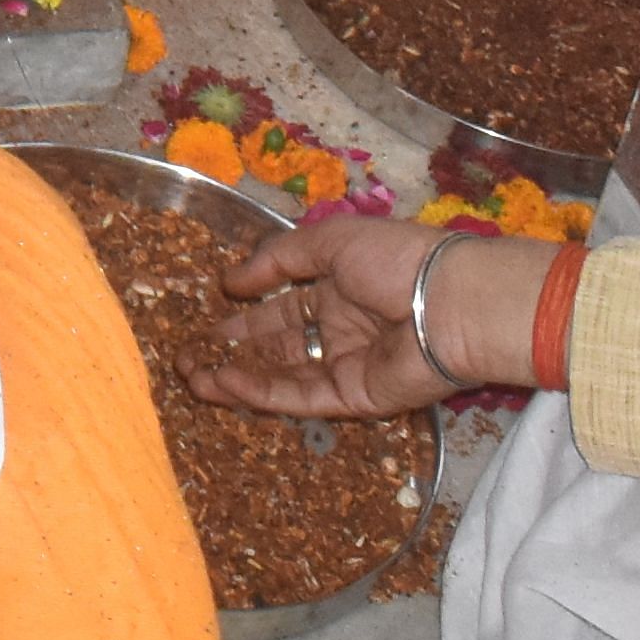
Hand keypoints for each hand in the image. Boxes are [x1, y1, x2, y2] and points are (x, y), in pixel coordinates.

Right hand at [195, 220, 537, 420]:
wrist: (451, 305)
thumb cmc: (396, 260)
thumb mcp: (330, 242)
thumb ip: (278, 260)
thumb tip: (231, 281)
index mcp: (339, 288)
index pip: (284, 305)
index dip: (247, 311)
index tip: (210, 318)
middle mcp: (340, 329)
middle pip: (278, 344)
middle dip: (234, 349)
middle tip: (187, 355)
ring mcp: (347, 366)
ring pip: (282, 374)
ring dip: (237, 375)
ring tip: (191, 375)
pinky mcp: (354, 398)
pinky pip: (301, 396)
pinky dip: (261, 392)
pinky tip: (224, 383)